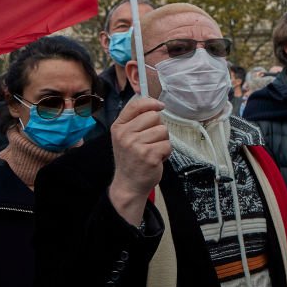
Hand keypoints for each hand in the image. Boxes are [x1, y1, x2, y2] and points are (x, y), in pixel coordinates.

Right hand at [108, 97, 170, 224]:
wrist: (128, 184)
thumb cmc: (131, 159)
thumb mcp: (126, 137)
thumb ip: (136, 120)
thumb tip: (155, 105)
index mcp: (119, 127)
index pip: (135, 105)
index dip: (151, 102)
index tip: (160, 106)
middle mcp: (125, 134)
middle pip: (154, 116)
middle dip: (158, 127)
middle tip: (151, 140)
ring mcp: (136, 145)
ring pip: (163, 130)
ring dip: (163, 141)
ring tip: (153, 150)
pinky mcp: (148, 155)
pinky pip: (167, 144)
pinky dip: (166, 152)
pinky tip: (156, 159)